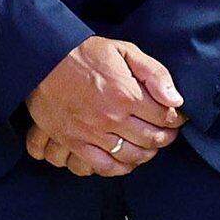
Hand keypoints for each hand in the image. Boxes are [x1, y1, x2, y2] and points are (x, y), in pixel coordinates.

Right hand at [24, 38, 182, 178]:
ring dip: (147, 153)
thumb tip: (175, 100)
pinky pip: (103, 166)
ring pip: (132, 155)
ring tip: (149, 145)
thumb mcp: (124, 51)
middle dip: (165, 137)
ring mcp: (92, 133)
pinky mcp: (75, 142)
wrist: (43, 59)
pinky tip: (126, 160)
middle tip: (166, 132)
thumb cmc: (84, 54)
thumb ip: (154, 73)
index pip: (165, 117)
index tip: (176, 117)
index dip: (175, 119)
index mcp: (127, 94)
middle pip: (152, 138)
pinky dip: (120, 168)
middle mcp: (112, 117)